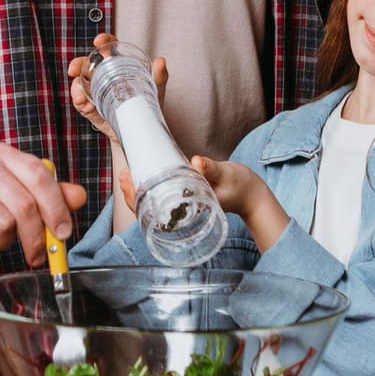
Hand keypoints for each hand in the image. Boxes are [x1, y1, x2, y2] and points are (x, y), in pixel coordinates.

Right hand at [0, 145, 87, 265]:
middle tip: (37, 255)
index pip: (40, 176)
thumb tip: (79, 196)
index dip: (57, 207)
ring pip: (3, 226)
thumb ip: (46, 193)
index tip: (64, 233)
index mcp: (2, 155)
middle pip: (24, 206)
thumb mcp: (10, 190)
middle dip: (36, 237)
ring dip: (4, 242)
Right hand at [66, 33, 168, 139]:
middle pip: (87, 64)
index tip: (99, 41)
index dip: (103, 42)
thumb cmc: (148, 105)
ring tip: (81, 97)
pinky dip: (80, 102)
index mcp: (118, 65)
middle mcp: (104, 76)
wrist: (141, 130)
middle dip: (78, 64)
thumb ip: (159, 76)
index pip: (108, 48)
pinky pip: (81, 103)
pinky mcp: (91, 108)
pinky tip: (83, 104)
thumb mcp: (155, 89)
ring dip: (76, 88)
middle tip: (75, 69)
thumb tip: (160, 61)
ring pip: (79, 84)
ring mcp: (95, 92)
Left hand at [116, 155, 288, 250]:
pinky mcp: (185, 198)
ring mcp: (183, 207)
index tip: (128, 182)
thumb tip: (196, 163)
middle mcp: (183, 212)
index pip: (155, 213)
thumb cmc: (240, 186)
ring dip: (139, 190)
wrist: (251, 194)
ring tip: (127, 174)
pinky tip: (141, 177)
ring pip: (153, 204)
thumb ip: (211, 169)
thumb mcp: (226, 174)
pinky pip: (162, 197)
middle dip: (133, 193)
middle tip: (123, 175)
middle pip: (149, 209)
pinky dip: (150, 188)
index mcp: (189, 212)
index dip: (138, 199)